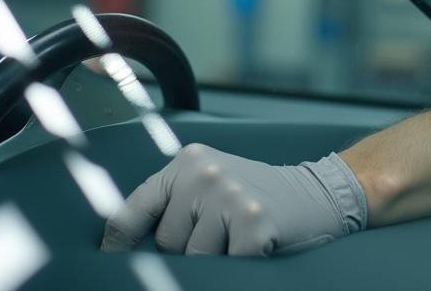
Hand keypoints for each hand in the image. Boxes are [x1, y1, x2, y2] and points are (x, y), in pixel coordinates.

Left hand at [101, 144, 367, 255]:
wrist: (317, 194)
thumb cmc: (253, 197)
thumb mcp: (208, 186)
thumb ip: (172, 205)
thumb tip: (121, 250)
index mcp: (187, 161)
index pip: (132, 210)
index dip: (118, 245)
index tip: (113, 264)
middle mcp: (204, 172)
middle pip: (166, 244)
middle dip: (188, 250)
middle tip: (221, 232)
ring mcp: (229, 196)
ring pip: (195, 261)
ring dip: (216, 260)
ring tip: (239, 238)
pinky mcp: (253, 222)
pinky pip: (226, 269)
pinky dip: (241, 266)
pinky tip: (257, 246)